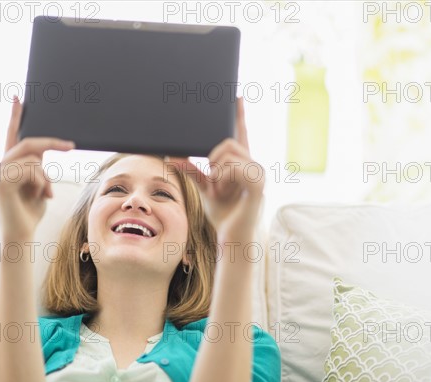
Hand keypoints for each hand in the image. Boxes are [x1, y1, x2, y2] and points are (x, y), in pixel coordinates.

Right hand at [0, 96, 73, 239]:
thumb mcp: (39, 183)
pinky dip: (43, 182)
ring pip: (33, 159)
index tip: (19, 98)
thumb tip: (42, 152)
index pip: (12, 135)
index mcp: (8, 164)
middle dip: (51, 143)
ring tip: (47, 193)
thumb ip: (37, 166)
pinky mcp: (1, 181)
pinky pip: (32, 170)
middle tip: (71, 145)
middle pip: (28, 143)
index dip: (16, 116)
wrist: (22, 234)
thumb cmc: (32, 211)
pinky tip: (42, 195)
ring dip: (46, 176)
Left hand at [171, 98, 263, 238]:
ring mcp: (259, 173)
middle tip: (215, 181)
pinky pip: (234, 168)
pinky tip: (224, 189)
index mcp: (243, 162)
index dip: (238, 114)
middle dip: (213, 159)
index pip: (241, 132)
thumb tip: (172, 157)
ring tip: (222, 189)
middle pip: (227, 142)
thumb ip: (192, 170)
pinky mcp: (258, 184)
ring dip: (217, 172)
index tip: (235, 95)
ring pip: (228, 154)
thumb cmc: (222, 213)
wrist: (232, 237)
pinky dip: (223, 177)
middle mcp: (254, 164)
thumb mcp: (204, 188)